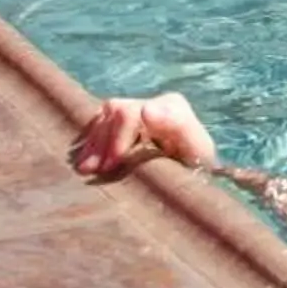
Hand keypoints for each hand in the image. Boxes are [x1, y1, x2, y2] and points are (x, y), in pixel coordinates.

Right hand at [74, 91, 216, 176]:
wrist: (196, 183)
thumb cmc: (199, 168)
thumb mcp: (198, 150)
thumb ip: (177, 126)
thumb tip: (146, 109)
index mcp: (172, 107)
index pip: (131, 112)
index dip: (119, 136)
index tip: (116, 160)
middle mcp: (152, 105)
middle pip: (114, 114)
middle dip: (103, 143)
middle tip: (96, 171)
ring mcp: (136, 112)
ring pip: (103, 120)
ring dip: (94, 146)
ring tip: (87, 170)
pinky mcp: (124, 125)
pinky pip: (98, 126)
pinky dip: (90, 144)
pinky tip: (87, 162)